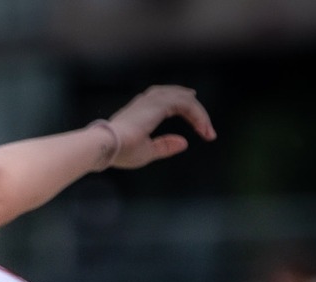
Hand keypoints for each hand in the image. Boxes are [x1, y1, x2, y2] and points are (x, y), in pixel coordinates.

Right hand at [102, 85, 216, 170]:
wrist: (108, 145)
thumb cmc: (121, 151)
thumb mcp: (147, 152)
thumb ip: (165, 146)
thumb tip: (184, 143)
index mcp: (141, 110)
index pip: (168, 102)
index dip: (185, 111)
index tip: (198, 126)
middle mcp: (147, 101)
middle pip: (178, 97)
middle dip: (194, 110)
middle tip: (205, 125)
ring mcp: (153, 100)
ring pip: (185, 100)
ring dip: (199, 114)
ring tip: (207, 129)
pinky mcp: (160, 104)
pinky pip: (186, 105)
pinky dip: (198, 115)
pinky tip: (203, 128)